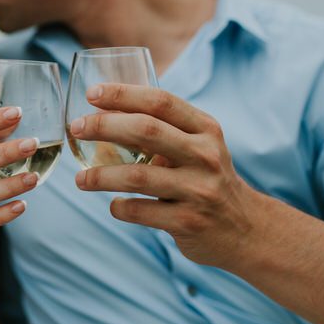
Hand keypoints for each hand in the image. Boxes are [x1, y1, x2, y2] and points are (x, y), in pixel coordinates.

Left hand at [68, 83, 262, 267]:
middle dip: (104, 126)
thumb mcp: (201, 147)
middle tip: (76, 128)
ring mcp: (198, 190)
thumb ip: (167, 130)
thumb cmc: (209, 180)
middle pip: (146, 131)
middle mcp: (205, 156)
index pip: (161, 102)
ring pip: (137, 176)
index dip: (123, 94)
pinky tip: (114, 204)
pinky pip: (140, 211)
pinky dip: (119, 207)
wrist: (247, 229)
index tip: (92, 94)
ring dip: (100, 176)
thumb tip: (105, 113)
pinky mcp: (187, 222)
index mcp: (206, 130)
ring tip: (80, 180)